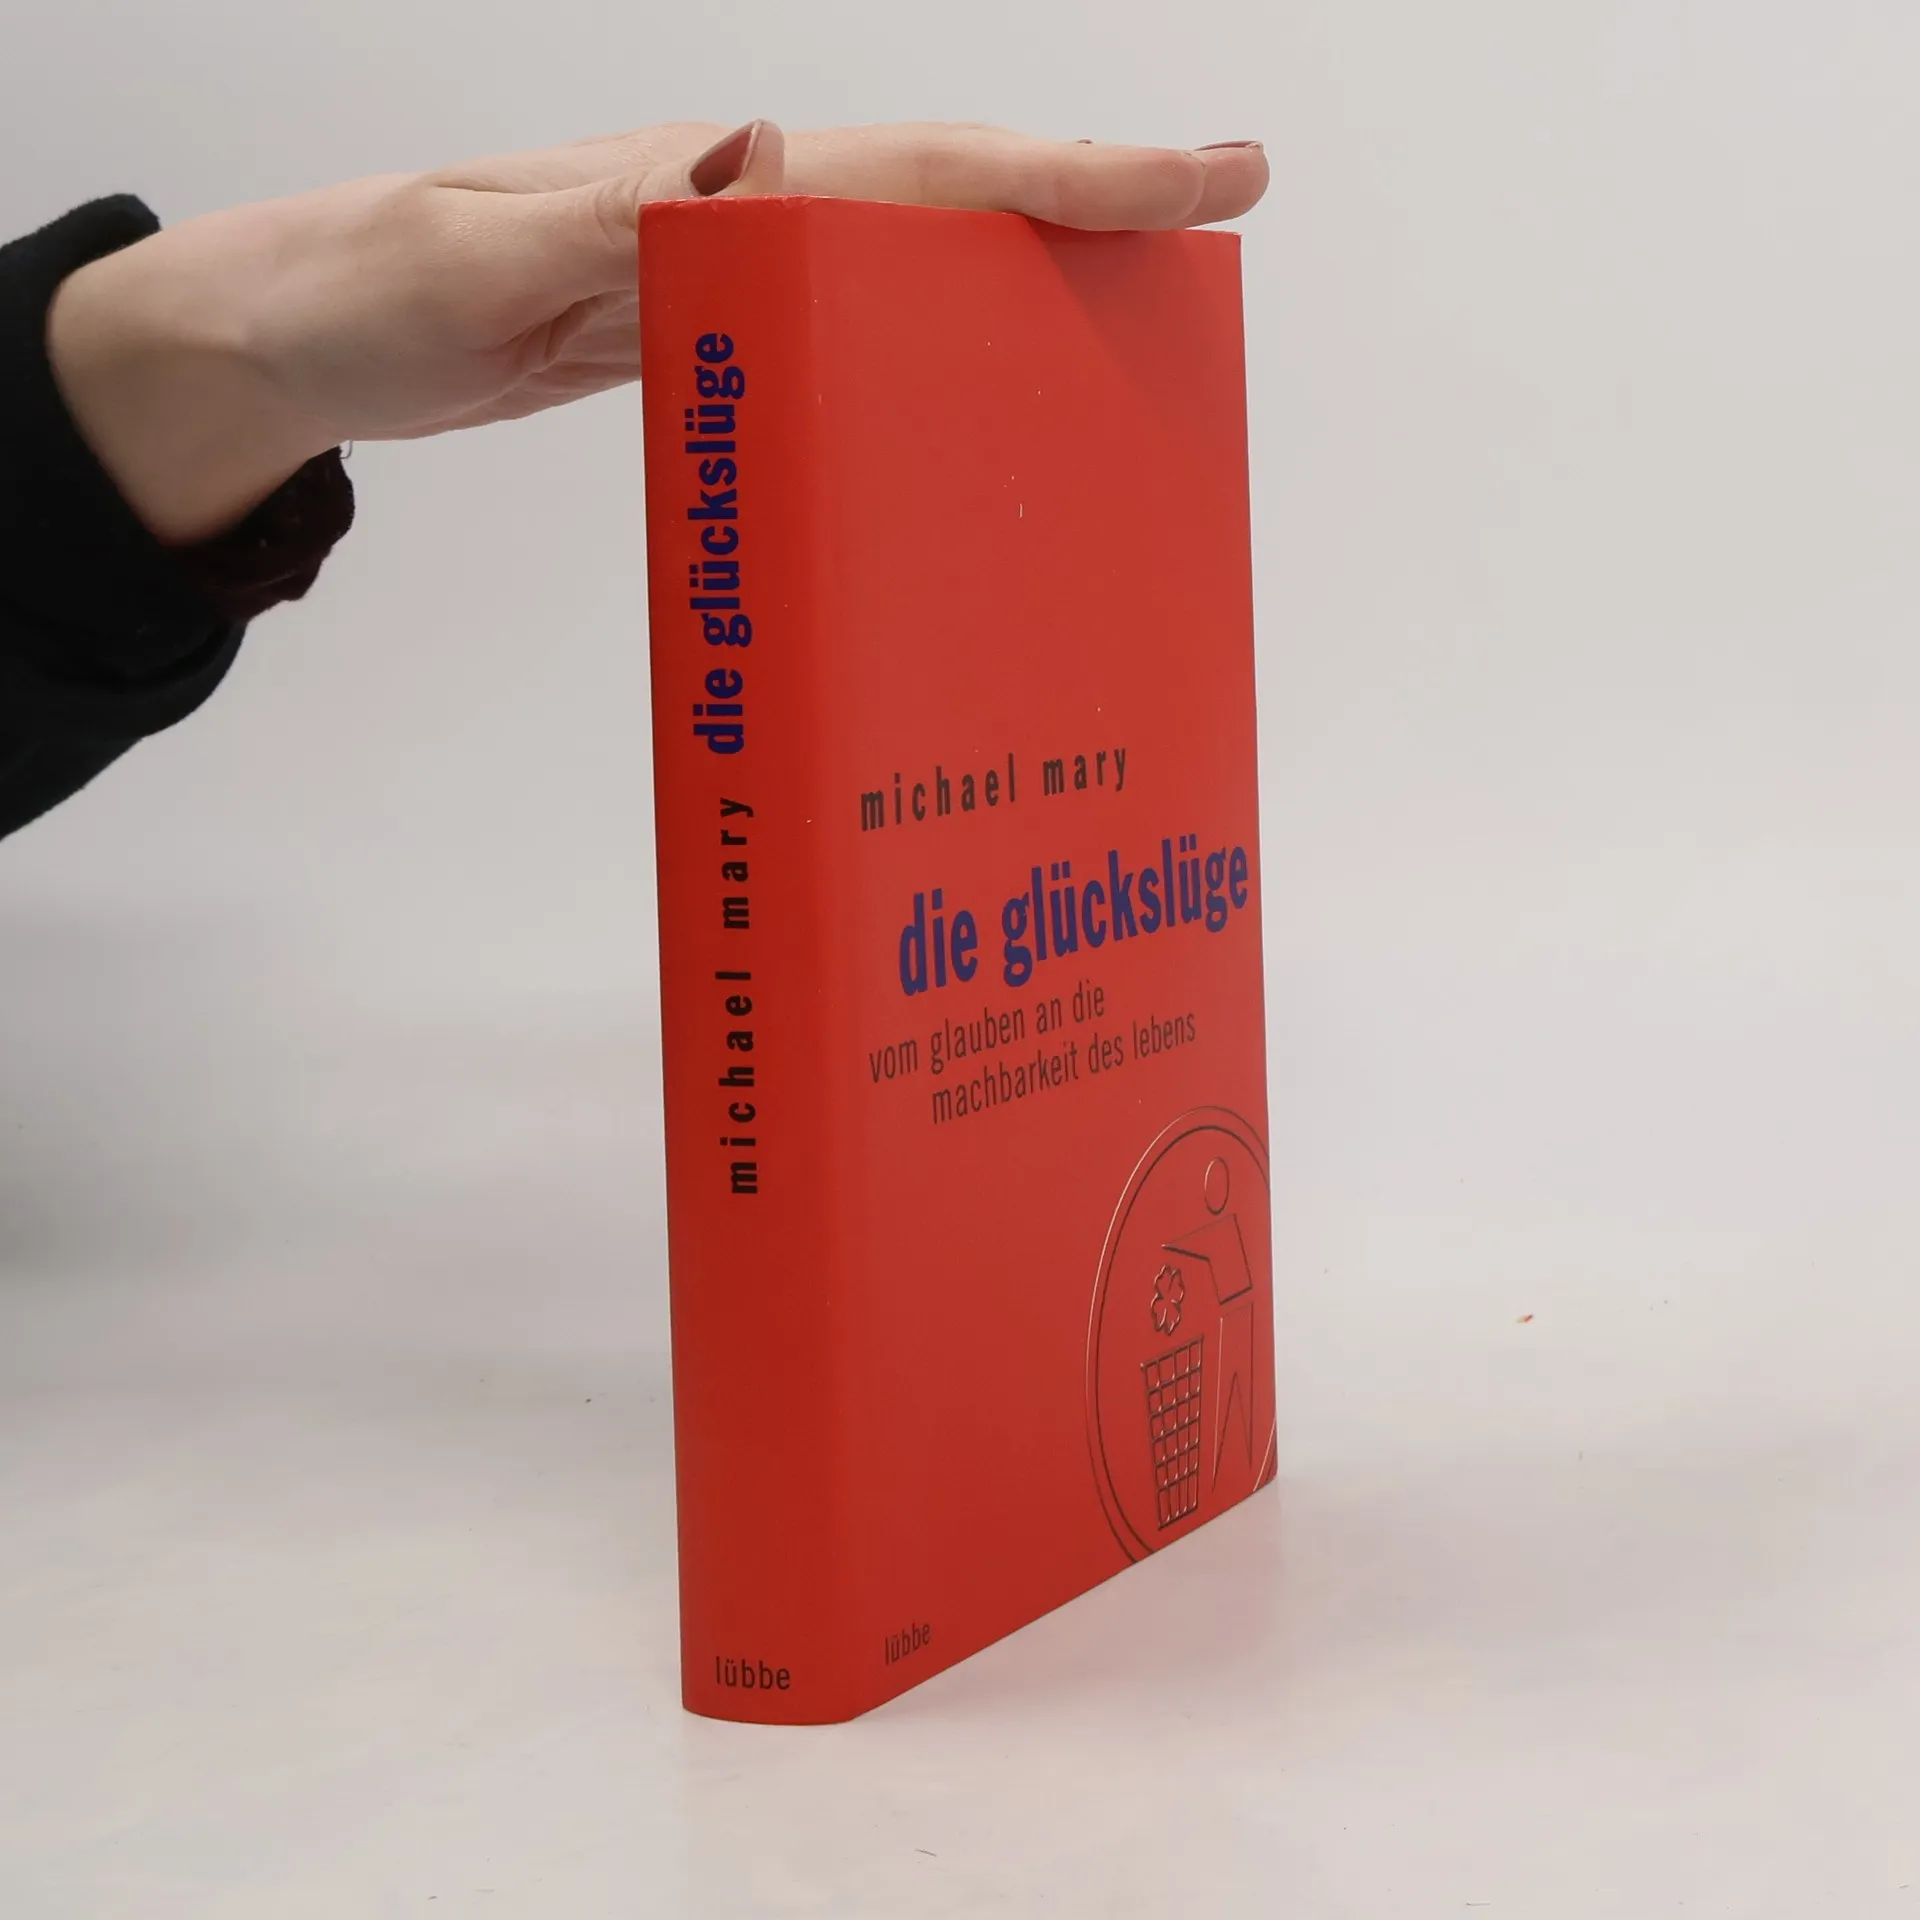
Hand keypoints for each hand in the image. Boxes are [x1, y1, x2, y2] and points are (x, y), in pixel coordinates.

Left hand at [45, 121, 1267, 545]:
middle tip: (1219, 223)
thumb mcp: (480, 253)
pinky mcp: (704, 336)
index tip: (1210, 174)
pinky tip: (967, 397)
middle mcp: (738, 213)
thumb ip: (614, 215)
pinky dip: (930, 349)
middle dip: (1092, 204)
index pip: (925, 169)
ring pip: (912, 266)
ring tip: (1136, 319)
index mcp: (709, 184)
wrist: (300, 335)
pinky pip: (849, 335)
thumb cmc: (366, 286)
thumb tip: (767, 151)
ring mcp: (727, 274)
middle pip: (951, 200)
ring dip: (1026, 277)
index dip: (1072, 173)